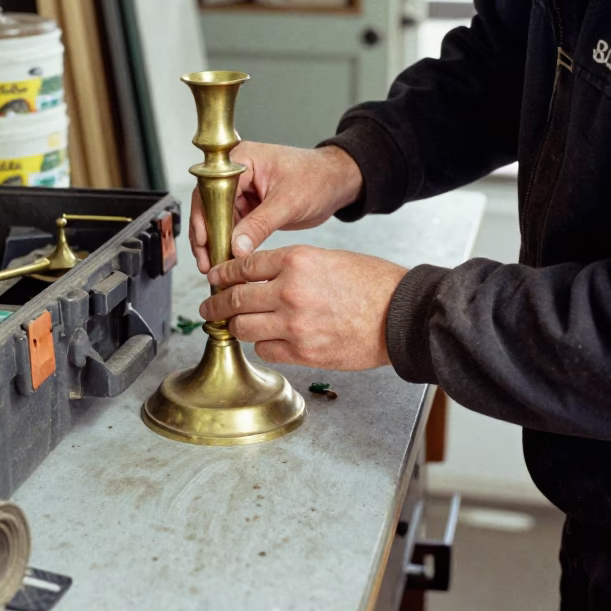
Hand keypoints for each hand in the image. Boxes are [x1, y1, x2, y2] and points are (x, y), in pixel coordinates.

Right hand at [188, 141, 362, 272]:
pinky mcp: (247, 206)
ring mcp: (240, 190)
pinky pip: (230, 225)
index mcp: (241, 159)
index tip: (205, 243)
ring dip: (215, 243)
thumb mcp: (288, 202)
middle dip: (206, 235)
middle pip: (207, 205)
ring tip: (214, 268)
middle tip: (207, 263)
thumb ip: (260, 224)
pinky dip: (228, 243)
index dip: (205, 218)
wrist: (335, 182)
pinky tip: (227, 261)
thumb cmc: (317, 178)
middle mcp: (235, 173)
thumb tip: (237, 247)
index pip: (211, 190)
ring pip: (216, 219)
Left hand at [198, 246, 407, 369]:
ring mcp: (294, 325)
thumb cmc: (372, 283)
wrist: (401, 314)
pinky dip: (262, 345)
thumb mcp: (327, 258)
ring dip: (237, 326)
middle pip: (235, 299)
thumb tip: (258, 277)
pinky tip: (268, 339)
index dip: (223, 274)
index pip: (243, 266)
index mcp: (296, 261)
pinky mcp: (303, 352)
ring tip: (233, 325)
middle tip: (209, 307)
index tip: (215, 278)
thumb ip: (290, 267)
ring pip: (244, 327)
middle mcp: (289, 291)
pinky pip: (265, 350)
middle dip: (216, 304)